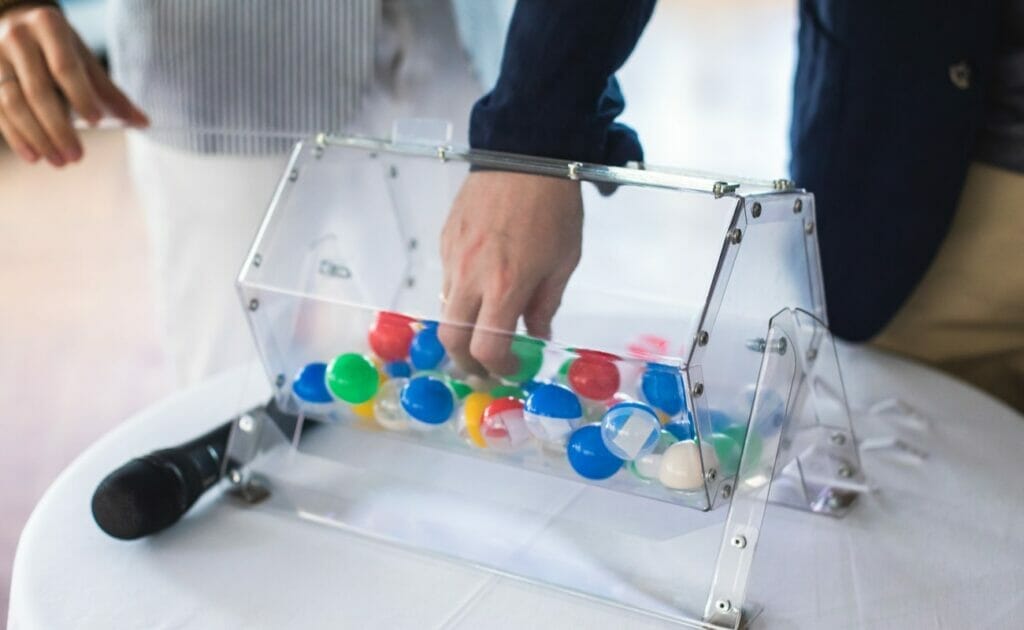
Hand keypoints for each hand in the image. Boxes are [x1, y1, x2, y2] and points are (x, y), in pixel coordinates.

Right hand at [0, 4, 147, 165]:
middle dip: (58, 129)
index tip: (96, 122)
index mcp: (48, 26)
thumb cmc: (59, 48)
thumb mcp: (85, 60)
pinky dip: (16, 137)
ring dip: (38, 138)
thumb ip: (109, 92)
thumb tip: (143, 123)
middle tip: (77, 157)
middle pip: (38, 91)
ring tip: (59, 162)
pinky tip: (34, 156)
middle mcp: (17, 38)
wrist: (16, 24)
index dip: (80, 96)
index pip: (64, 67)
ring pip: (13, 103)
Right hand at [439, 171, 582, 375]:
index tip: (512, 368)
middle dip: (467, 361)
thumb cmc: (555, 206)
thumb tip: (536, 335)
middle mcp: (471, 275)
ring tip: (488, 322)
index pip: (486, 348)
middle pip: (451, 339)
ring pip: (447, 309)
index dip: (498, 368)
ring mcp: (453, 256)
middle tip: (486, 366)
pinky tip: (483, 284)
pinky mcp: (444, 239)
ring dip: (465, 325)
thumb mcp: (563, 261)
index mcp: (505, 284)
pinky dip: (462, 293)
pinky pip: (447, 278)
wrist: (526, 152)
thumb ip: (545, 304)